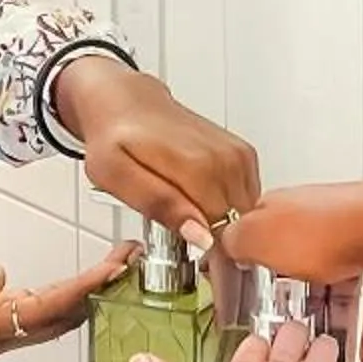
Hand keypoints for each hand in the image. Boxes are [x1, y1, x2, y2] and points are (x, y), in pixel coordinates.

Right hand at [0, 222, 136, 359]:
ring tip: (120, 263)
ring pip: (54, 315)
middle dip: (96, 290)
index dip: (80, 291)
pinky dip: (71, 291)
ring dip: (89, 291)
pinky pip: (43, 309)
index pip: (42, 310)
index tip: (110, 271)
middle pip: (57, 317)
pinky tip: (92, 277)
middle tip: (130, 259)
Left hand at [53, 62, 260, 252]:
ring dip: (225, 226)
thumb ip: (159, 205)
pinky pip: (248, 198)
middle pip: (238, 225)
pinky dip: (231, 208)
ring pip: (246, 214)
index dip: (212, 256)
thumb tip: (201, 235)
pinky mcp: (243, 154)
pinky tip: (202, 202)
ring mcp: (238, 154)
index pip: (224, 232)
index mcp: (197, 165)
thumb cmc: (114, 138)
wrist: (125, 101)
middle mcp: (225, 158)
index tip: (193, 260)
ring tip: (189, 218)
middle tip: (183, 236)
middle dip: (218, 242)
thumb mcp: (116, 176)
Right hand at [221, 184, 362, 361]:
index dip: (254, 274)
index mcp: (283, 212)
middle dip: (300, 307)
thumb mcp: (256, 237)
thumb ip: (233, 242)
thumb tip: (221, 243)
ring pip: (341, 289)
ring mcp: (353, 237)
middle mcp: (318, 221)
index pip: (261, 243)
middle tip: (294, 337)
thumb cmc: (327, 227)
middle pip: (303, 270)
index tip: (251, 301)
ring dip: (336, 324)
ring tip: (331, 354)